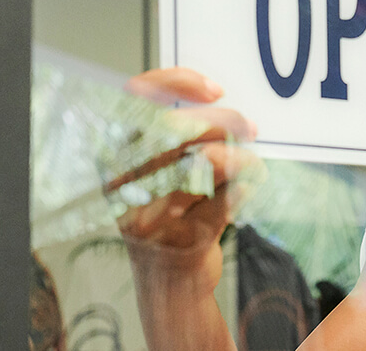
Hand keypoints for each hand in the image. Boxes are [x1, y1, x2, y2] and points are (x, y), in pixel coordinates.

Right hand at [116, 68, 259, 290]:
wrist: (168, 284)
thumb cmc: (165, 217)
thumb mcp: (154, 171)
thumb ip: (173, 135)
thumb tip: (216, 99)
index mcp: (114, 157)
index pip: (136, 98)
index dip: (178, 81)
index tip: (215, 90)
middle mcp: (124, 184)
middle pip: (179, 127)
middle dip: (224, 121)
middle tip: (249, 126)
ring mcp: (152, 214)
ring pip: (209, 161)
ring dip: (242, 158)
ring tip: (251, 163)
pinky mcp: (183, 239)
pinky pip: (228, 198)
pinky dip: (245, 189)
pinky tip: (245, 189)